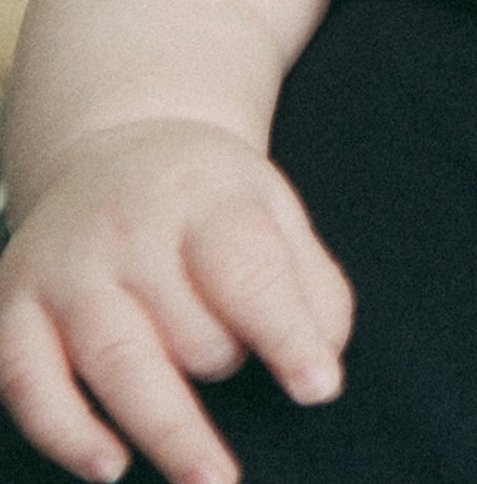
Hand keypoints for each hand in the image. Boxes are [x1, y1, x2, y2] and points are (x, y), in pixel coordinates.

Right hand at [0, 120, 350, 483]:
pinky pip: (29, 384)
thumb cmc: (206, 199)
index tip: (319, 386)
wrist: (110, 147)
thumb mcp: (270, 207)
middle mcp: (130, 230)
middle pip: (186, 325)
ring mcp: (65, 269)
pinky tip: (111, 466)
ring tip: (210, 477)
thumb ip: (308, 279)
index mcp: (206, 196)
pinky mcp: (12, 307)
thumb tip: (325, 358)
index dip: (287, 333)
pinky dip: (67, 434)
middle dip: (223, 360)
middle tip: (240, 365)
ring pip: (116, 360)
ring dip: (165, 428)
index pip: (249, 270)